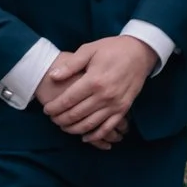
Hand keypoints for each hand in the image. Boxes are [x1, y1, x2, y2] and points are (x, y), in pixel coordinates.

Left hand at [39, 36, 156, 140]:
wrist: (141, 52)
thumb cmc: (112, 49)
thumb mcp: (89, 50)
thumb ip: (71, 65)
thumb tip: (52, 76)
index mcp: (94, 80)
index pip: (68, 100)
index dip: (55, 108)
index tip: (46, 110)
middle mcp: (105, 95)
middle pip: (76, 114)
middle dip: (61, 120)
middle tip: (52, 119)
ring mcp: (115, 104)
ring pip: (90, 124)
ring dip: (74, 129)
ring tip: (64, 127)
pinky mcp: (124, 108)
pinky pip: (108, 127)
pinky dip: (96, 135)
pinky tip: (85, 137)